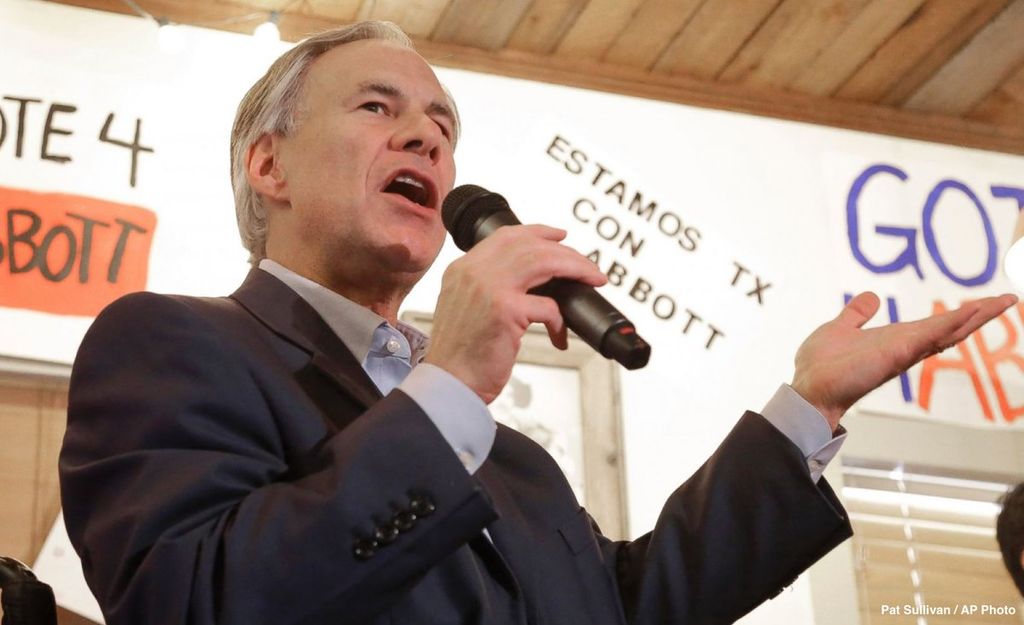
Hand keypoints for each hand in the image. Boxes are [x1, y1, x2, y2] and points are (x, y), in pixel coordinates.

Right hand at [425, 225, 606, 403]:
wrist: (448, 383)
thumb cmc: (461, 354)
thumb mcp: (466, 307)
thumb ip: (489, 287)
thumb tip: (535, 280)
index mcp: (463, 268)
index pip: (507, 235)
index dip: (539, 232)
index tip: (560, 236)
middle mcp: (473, 271)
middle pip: (531, 245)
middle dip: (567, 253)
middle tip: (588, 267)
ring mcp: (489, 288)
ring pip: (544, 262)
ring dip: (575, 270)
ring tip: (591, 281)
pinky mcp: (505, 310)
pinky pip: (548, 305)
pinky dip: (560, 320)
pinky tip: (559, 335)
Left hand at [791, 291, 1016, 429]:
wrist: (808, 389)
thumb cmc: (821, 366)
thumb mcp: (840, 329)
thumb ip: (856, 314)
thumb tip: (871, 297)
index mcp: (894, 339)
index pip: (934, 325)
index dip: (959, 314)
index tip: (984, 302)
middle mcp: (905, 346)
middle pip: (951, 328)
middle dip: (980, 314)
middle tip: (1009, 298)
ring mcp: (905, 351)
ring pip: (949, 330)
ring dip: (977, 315)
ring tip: (1005, 300)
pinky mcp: (898, 353)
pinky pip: (931, 335)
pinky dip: (953, 322)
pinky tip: (975, 310)